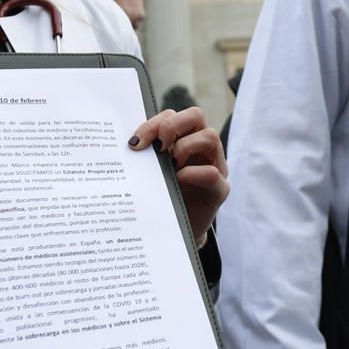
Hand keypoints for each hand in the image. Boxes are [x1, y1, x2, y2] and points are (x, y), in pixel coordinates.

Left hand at [130, 107, 228, 238]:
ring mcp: (215, 166)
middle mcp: (201, 148)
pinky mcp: (219, 190)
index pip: (173, 115)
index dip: (152, 123)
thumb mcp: (151, 173)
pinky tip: (178, 180)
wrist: (174, 233)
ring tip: (170, 165)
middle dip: (172, 126)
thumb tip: (129, 146)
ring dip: (185, 146)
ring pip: (210, 136)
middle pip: (195, 115)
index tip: (135, 143)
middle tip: (158, 148)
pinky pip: (212, 173)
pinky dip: (193, 173)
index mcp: (183, 140)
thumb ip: (145, 158)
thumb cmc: (162, 198)